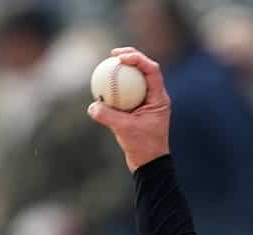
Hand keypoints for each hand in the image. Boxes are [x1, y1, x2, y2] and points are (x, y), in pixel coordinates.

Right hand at [88, 48, 170, 172]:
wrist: (149, 163)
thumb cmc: (142, 147)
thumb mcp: (123, 130)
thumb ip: (108, 116)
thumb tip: (92, 105)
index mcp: (159, 99)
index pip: (152, 71)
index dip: (138, 58)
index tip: (120, 58)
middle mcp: (155, 97)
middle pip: (145, 69)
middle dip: (131, 56)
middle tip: (113, 53)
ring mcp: (147, 102)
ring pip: (136, 78)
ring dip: (123, 69)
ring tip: (108, 62)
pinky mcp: (138, 108)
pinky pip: (127, 91)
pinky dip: (116, 86)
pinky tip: (101, 83)